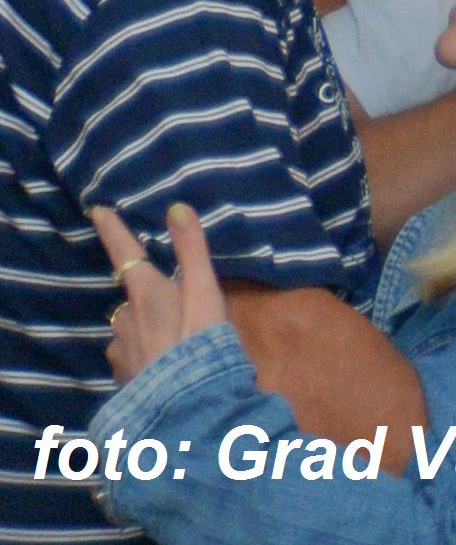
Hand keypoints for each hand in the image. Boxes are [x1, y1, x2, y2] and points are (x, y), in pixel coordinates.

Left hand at [92, 203, 228, 385]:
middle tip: (182, 310)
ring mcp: (119, 347)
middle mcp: (125, 316)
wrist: (185, 402)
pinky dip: (145, 354)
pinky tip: (164, 365)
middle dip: (150, 298)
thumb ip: (192, 249)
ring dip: (148, 328)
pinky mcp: (121, 374)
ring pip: (132, 327)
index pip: (125, 252)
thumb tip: (176, 207)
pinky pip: (131, 354)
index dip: (112, 230)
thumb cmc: (199, 340)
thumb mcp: (205, 291)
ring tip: (177, 342)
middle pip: (134, 296)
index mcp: (146, 291)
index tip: (97, 210)